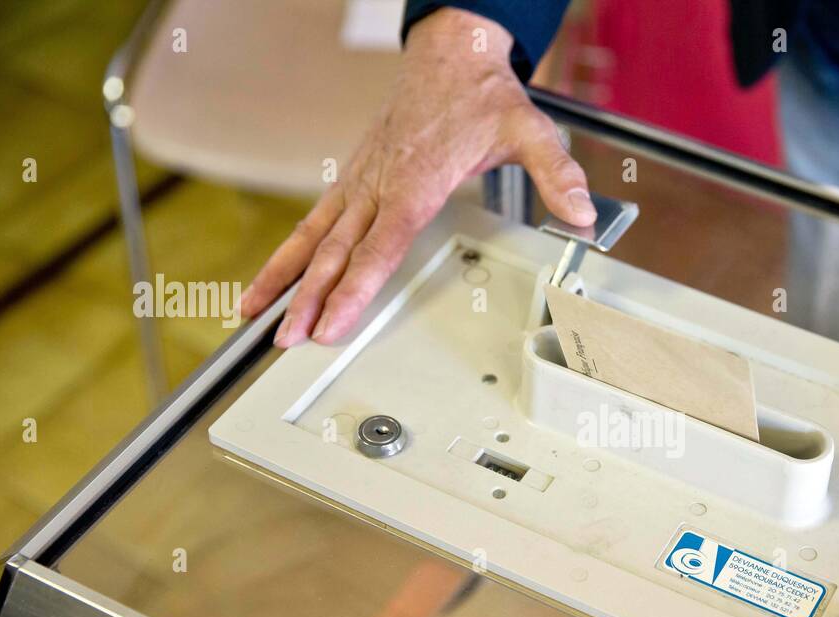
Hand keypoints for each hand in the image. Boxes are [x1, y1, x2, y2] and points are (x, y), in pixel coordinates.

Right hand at [239, 9, 595, 345]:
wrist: (450, 54)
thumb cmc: (484, 96)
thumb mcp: (531, 131)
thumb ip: (556, 174)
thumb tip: (584, 214)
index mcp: (417, 181)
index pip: (381, 244)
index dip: (356, 287)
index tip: (333, 322)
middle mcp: (380, 184)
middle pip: (338, 251)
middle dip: (310, 298)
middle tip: (288, 339)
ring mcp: (360, 181)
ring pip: (313, 237)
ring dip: (284, 279)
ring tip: (254, 316)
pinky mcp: (353, 179)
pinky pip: (313, 222)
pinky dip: (288, 254)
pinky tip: (272, 282)